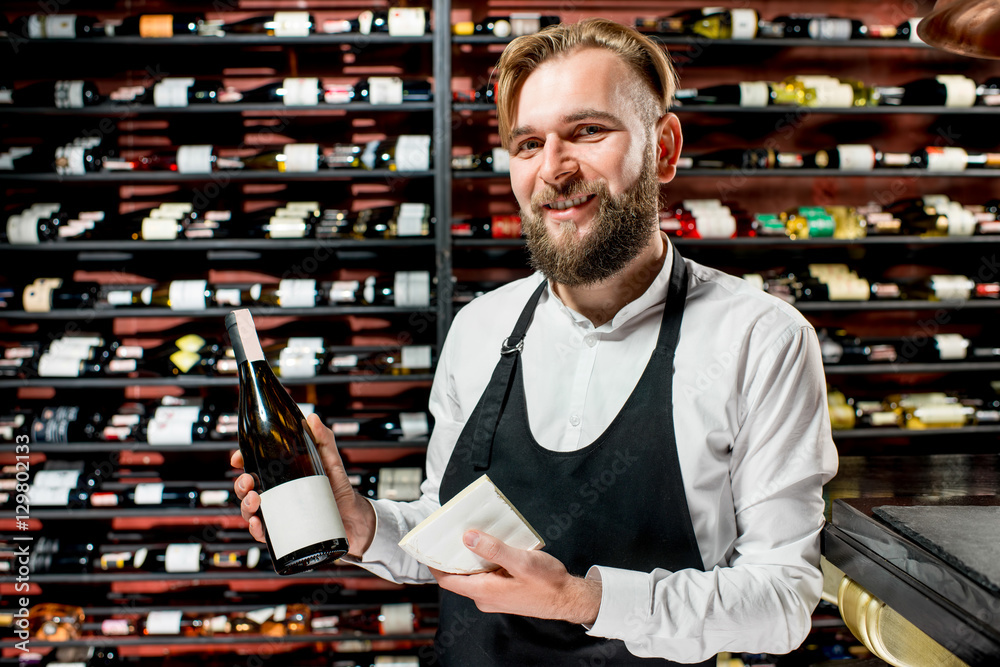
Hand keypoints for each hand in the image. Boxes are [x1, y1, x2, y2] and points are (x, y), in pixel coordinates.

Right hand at [230, 412, 376, 557]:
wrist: (353, 518)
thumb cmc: (338, 488)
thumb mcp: (330, 460)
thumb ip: (323, 439)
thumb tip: (312, 418)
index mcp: (281, 475)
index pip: (254, 466)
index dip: (242, 460)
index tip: (238, 458)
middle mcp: (275, 494)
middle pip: (247, 489)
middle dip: (241, 485)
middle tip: (248, 481)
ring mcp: (277, 513)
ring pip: (249, 510)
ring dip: (245, 506)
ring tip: (255, 500)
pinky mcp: (283, 533)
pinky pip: (263, 533)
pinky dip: (256, 530)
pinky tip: (258, 524)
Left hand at [431, 530, 601, 624]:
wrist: (568, 598)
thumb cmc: (548, 583)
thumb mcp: (521, 561)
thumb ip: (493, 550)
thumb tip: (468, 537)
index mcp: (484, 591)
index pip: (447, 580)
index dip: (434, 564)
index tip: (427, 546)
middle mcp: (485, 597)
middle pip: (459, 576)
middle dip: (452, 556)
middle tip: (449, 533)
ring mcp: (494, 597)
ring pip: (473, 575)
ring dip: (471, 557)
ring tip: (471, 534)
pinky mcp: (504, 593)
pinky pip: (487, 576)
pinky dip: (484, 561)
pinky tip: (492, 546)